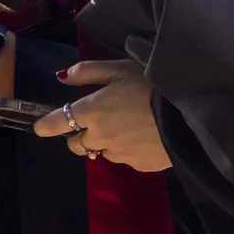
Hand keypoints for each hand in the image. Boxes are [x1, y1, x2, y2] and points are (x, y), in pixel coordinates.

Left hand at [32, 59, 171, 170]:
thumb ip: (88, 72)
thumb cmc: (154, 83)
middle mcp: (101, 136)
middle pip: (77, 144)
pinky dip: (127, 150)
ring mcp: (120, 154)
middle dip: (79, 136)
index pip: (58, 122)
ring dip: (105, 143)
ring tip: (127, 127)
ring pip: (102, 152)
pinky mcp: (139, 165)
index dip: (46, 126)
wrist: (193, 113)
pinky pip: (125, 159)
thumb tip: (62, 77)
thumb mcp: (120, 68)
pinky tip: (143, 136)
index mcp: (93, 111)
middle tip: (95, 123)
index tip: (40, 128)